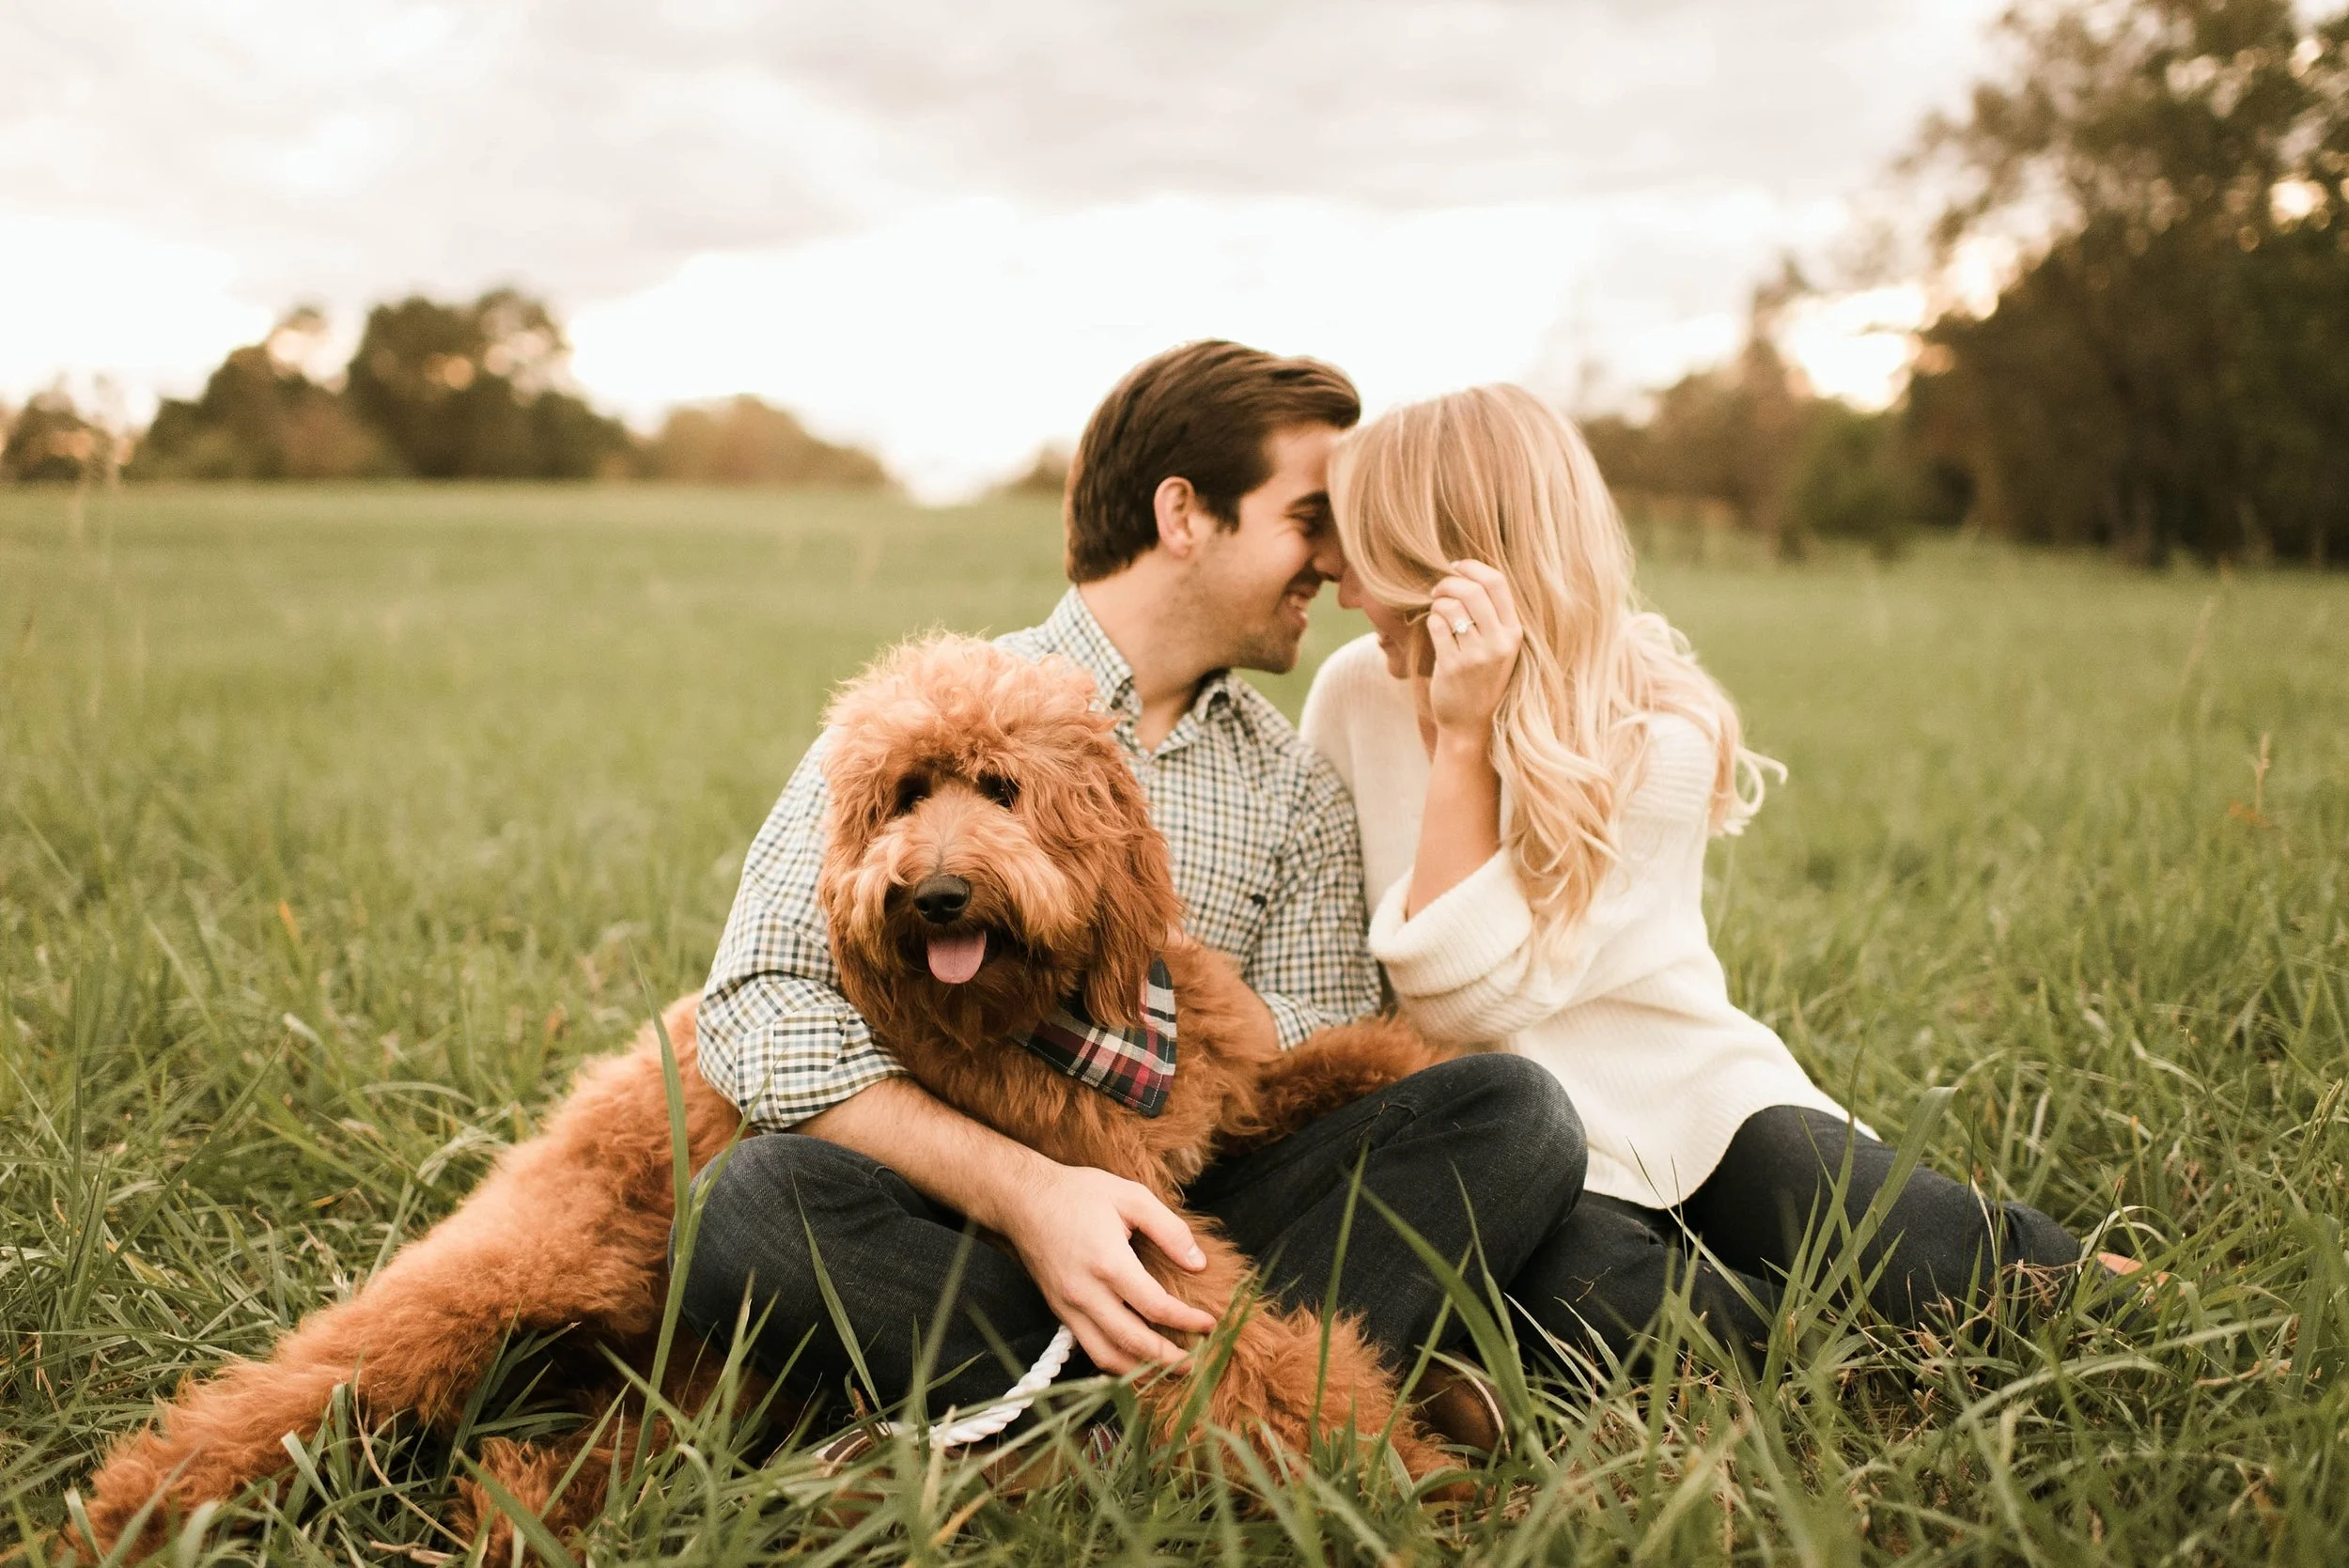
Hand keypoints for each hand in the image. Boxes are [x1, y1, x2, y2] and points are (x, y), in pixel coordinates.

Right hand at [995, 1159, 1216, 1373]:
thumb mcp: (1131, 1196)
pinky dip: (1115, 1363)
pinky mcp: (1059, 1312)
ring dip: (1141, 1371)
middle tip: (1197, 1364)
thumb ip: (1169, 1230)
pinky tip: (1136, 1361)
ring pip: (1107, 1356)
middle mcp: (1087, 1293)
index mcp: (1109, 1263)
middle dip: (1169, 1360)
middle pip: (1134, 1342)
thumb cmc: (1079, 1193)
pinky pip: (1089, 1348)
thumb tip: (1198, 1264)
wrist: (1023, 1200)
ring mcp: (1069, 1307)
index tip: (1210, 1325)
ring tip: (1169, 1372)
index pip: (1155, 1307)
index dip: (1187, 1322)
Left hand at [1423, 560, 1524, 740]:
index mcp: (1514, 632)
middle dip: (1449, 583)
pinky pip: (1436, 626)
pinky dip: (1431, 621)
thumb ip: (1491, 616)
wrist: (1471, 724)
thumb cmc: (1482, 679)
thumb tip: (1464, 575)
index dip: (1472, 567)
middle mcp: (1499, 642)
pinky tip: (1435, 630)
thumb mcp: (1498, 648)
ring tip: (1437, 613)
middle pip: (1472, 590)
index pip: (1497, 583)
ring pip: (1451, 607)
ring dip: (1438, 604)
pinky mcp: (1453, 666)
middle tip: (1438, 589)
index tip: (1456, 567)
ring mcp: (1477, 655)